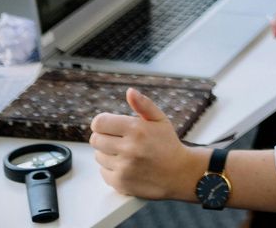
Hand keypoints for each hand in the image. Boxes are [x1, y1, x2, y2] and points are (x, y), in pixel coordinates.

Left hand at [89, 88, 207, 200]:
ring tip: (124, 153)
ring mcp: (124, 167)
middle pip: (95, 140)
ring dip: (107, 153)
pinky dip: (110, 168)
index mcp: (136, 129)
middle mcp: (129, 148)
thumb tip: (130, 91)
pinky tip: (125, 165)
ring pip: (98, 156)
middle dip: (103, 137)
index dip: (102, 123)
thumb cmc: (168, 144)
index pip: (99, 123)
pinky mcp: (120, 183)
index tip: (109, 126)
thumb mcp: (160, 120)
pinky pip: (102, 172)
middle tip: (117, 139)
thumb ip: (143, 104)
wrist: (179, 173)